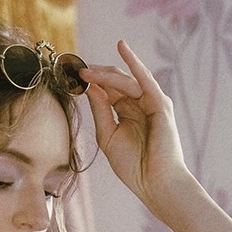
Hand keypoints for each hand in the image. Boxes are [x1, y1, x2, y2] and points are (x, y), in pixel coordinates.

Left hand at [81, 39, 191, 215]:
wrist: (155, 183)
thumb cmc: (134, 166)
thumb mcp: (108, 137)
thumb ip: (100, 111)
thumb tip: (90, 88)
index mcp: (126, 113)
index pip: (107, 91)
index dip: (91, 83)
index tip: (72, 78)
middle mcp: (139, 104)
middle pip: (115, 82)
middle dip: (96, 75)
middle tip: (76, 70)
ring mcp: (150, 102)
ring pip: (124, 80)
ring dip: (104, 73)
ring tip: (85, 71)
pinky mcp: (159, 103)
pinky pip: (144, 78)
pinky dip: (134, 62)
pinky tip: (122, 48)